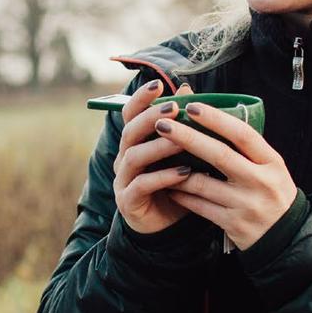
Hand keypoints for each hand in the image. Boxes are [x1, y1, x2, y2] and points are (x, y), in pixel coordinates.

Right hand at [113, 78, 195, 234]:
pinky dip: (163, 177)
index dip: (141, 99)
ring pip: (134, 157)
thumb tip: (188, 88)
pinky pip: (142, 185)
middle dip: (151, 118)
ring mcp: (123, 180)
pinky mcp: (128, 201)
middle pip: (130, 132)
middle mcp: (123, 158)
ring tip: (182, 141)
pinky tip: (185, 173)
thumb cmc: (175, 184)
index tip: (158, 84)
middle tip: (174, 108)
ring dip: (158, 147)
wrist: (165, 228)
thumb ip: (182, 124)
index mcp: (134, 143)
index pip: (130, 115)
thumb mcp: (181, 153)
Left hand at [153, 102, 296, 250]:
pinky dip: (182, 195)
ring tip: (157, 157)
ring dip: (176, 170)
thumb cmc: (272, 193)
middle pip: (220, 155)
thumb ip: (247, 148)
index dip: (216, 119)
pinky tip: (169, 186)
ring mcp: (246, 205)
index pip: (243, 134)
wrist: (287, 237)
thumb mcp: (270, 168)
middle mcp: (260, 182)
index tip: (192, 107)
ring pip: (203, 184)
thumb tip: (213, 117)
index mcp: (272, 162)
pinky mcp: (233, 224)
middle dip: (188, 138)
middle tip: (162, 125)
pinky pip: (199, 206)